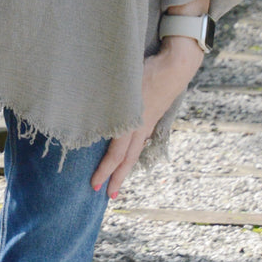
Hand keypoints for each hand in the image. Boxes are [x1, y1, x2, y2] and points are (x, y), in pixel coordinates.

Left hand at [90, 35, 204, 198]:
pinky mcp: (151, 116)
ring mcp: (147, 122)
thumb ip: (107, 97)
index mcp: (130, 122)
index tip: (94, 184)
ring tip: (117, 181)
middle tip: (107, 195)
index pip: (116, 154)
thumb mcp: (122, 83)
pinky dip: (132, 152)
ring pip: (134, 152)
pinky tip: (127, 155)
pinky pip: (139, 140)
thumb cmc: (146, 70)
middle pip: (127, 159)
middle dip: (116, 178)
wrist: (175, 66)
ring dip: (124, 168)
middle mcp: (139, 126)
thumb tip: (86, 104)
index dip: (105, 171)